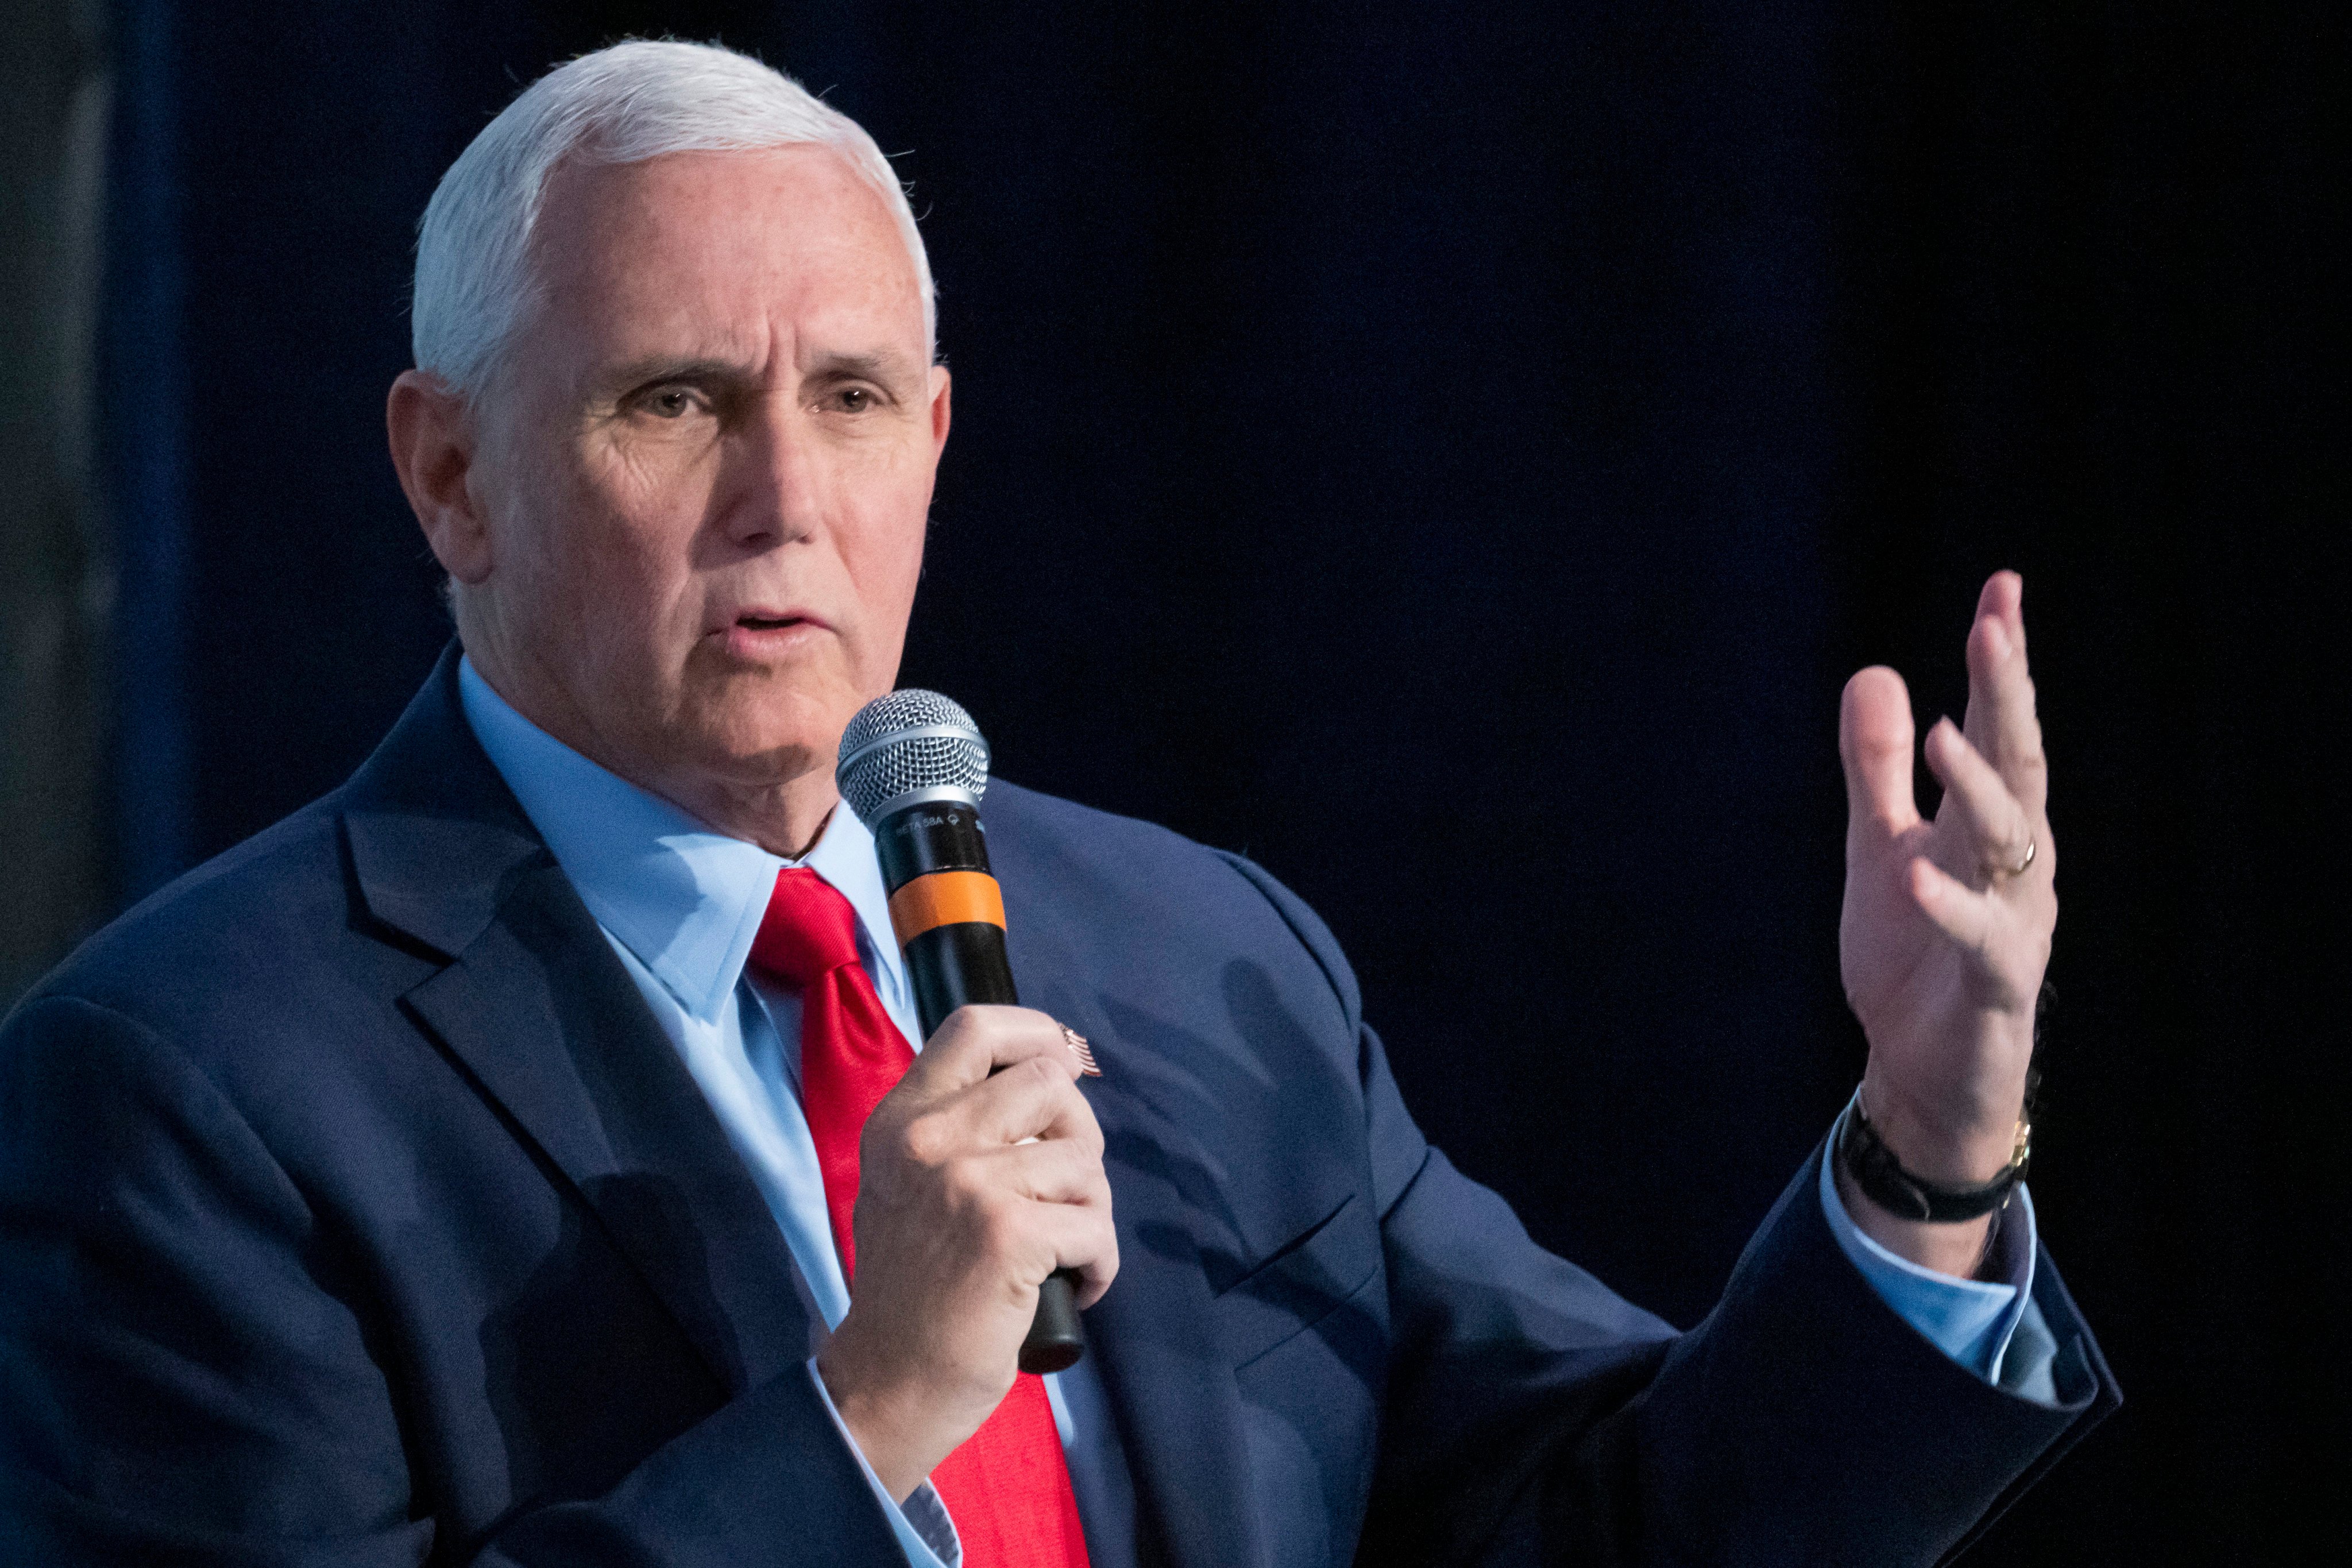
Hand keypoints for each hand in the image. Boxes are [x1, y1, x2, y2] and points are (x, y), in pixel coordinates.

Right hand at [816, 1005, 1115, 1500]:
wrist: (890, 1382)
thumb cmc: (913, 1290)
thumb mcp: (906, 1183)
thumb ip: (956, 1128)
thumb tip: (1050, 1078)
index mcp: (902, 1118)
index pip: (975, 1026)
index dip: (1038, 1034)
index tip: (1066, 1064)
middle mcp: (929, 1138)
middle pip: (1050, 1082)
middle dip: (1080, 1133)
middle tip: (1067, 1189)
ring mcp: (968, 1183)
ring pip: (1083, 1157)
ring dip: (1092, 1208)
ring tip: (1064, 1249)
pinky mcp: (1007, 1234)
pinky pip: (1095, 1224)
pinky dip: (1100, 1262)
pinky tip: (1076, 1285)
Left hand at [1836, 571, 2055, 1276]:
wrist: (1920, 1073)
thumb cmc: (1911, 955)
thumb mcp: (1879, 845)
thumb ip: (1875, 769)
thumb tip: (1874, 671)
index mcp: (1988, 824)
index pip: (1999, 729)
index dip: (2002, 663)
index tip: (2001, 588)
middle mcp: (2015, 862)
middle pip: (2018, 765)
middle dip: (2007, 695)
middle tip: (1994, 625)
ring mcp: (2013, 921)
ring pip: (2010, 841)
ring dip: (1977, 784)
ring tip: (1940, 728)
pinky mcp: (1995, 985)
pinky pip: (1978, 939)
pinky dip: (1948, 906)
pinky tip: (1915, 875)